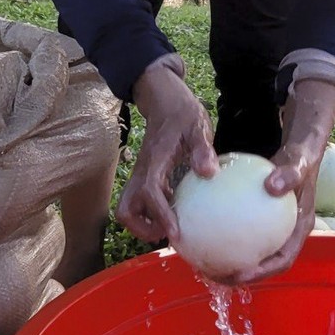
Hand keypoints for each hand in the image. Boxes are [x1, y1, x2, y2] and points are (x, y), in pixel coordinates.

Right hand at [115, 63, 216, 246]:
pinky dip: (152, 214)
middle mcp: (142, 171)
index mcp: (155, 160)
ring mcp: (141, 175)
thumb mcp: (197, 126)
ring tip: (169, 228)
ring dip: (144, 224)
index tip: (174, 232)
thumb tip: (209, 172)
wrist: (164, 101)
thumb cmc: (182, 113)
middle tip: (167, 233)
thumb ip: (203, 148)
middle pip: (125, 209)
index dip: (159, 214)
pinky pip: (140, 203)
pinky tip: (175, 214)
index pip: (149, 192)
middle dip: (141, 228)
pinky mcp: (146, 177)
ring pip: (129, 208)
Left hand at [215, 77, 334, 285]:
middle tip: (214, 276)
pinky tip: (200, 233)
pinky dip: (223, 238)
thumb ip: (289, 173)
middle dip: (240, 276)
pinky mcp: (259, 222)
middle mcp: (286, 235)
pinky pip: (240, 234)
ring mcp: (273, 230)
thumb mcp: (298, 162)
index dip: (262, 273)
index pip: (282, 260)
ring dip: (228, 263)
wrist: (300, 153)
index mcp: (298, 229)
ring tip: (201, 264)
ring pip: (250, 254)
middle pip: (263, 265)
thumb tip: (272, 186)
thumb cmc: (300, 158)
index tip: (239, 274)